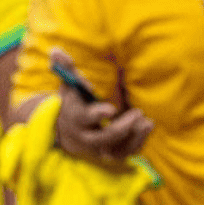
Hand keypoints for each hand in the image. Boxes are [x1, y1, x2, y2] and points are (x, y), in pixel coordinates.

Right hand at [51, 49, 152, 163]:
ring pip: (117, 150)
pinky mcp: (110, 153)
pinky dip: (138, 142)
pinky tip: (147, 126)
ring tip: (146, 122)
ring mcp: (99, 148)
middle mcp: (86, 136)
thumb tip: (56, 50)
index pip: (85, 118)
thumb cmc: (72, 102)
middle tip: (137, 113)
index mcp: (76, 118)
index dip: (97, 115)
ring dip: (134, 137)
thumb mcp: (68, 85)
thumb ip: (65, 68)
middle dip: (122, 127)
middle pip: (104, 137)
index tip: (111, 109)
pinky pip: (126, 153)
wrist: (65, 130)